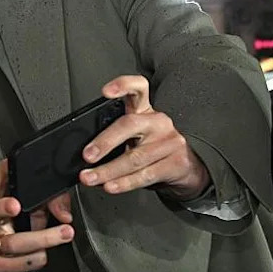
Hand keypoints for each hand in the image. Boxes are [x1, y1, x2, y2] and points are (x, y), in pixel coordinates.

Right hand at [0, 160, 73, 271]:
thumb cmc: (16, 227)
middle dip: (3, 208)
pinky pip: (19, 262)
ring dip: (42, 238)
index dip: (2, 172)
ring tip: (64, 233)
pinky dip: (37, 258)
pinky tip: (44, 253)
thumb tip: (65, 215)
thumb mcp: (32, 209)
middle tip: (16, 206)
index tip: (11, 166)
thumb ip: (51, 203)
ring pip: (13, 242)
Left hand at [79, 75, 209, 201]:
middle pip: (130, 126)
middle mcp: (158, 122)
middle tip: (87, 155)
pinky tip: (111, 185)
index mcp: (145, 110)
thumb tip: (85, 151)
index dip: (123, 85)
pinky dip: (124, 183)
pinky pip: (145, 174)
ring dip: (107, 171)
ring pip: (134, 157)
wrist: (187, 167)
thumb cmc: (153, 147)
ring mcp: (169, 142)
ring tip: (90, 177)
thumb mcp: (136, 134)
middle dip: (105, 142)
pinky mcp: (176, 163)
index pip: (138, 88)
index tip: (105, 92)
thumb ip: (114, 135)